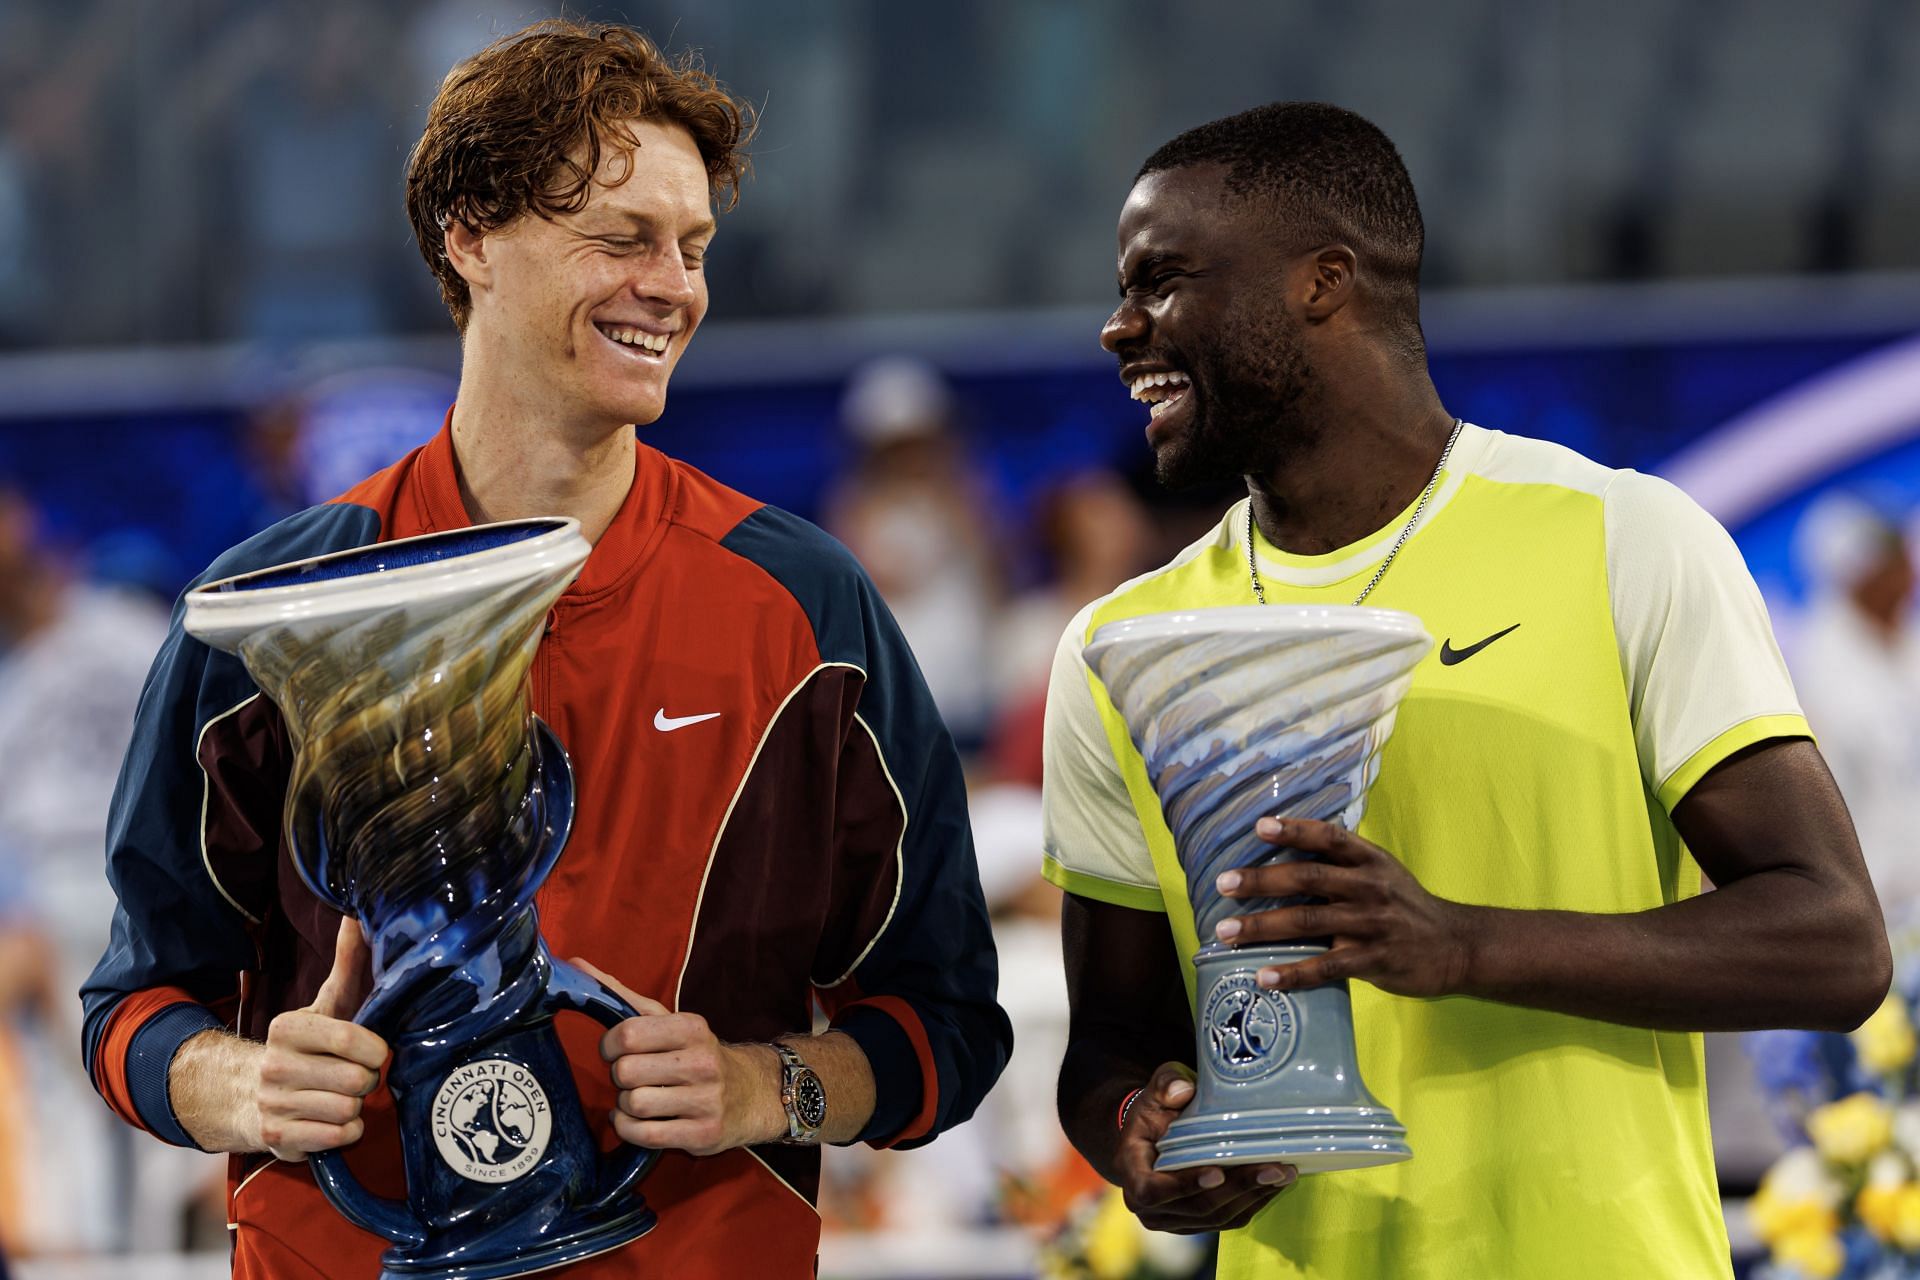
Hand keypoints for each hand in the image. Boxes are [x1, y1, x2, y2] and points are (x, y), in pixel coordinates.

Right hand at [255, 916, 385, 1160]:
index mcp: (287, 1028)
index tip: (377, 1051)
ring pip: (349, 1110)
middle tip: (356, 1076)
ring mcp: (272, 1103)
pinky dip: (346, 1131)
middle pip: (356, 1079)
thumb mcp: (326, 1006)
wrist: (248, 1096)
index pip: (351, 1039)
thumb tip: (357, 915)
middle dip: (367, 1080)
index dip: (375, 1049)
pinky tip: (332, 1119)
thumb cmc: (306, 1047)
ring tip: (340, 1096)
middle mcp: (273, 1064)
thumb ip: (347, 964)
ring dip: (355, 1106)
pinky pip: (338, 1136)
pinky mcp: (276, 1138)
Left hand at [573, 958, 781, 1156]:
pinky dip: (628, 1128)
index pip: (627, 1034)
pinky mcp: (702, 1134)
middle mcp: (702, 1062)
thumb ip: (621, 996)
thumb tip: (574, 965)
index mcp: (691, 1027)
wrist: (751, 1094)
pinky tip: (636, 1121)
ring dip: (624, 1105)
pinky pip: (643, 1134)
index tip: (616, 1050)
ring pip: (633, 1104)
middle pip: (625, 1072)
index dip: (609, 1045)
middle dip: (620, 1076)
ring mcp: (705, 1100)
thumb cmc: (696, 1054)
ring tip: (638, 1099)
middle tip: (632, 1077)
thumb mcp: (669, 1022)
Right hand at [1117, 1062, 1294, 1232]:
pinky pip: (1228, 1219)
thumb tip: (1183, 1091)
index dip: (1184, 1185)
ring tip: (1283, 1173)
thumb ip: (1165, 1084)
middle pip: (1196, 1206)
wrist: (1152, 1139)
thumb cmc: (1154, 1112)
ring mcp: (1174, 1220)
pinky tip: (1275, 1183)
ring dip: (1252, 1196)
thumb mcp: (1154, 1090)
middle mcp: (1149, 1207)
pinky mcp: (1197, 1224)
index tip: (1217, 1173)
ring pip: (1216, 1217)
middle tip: (1273, 1169)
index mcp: (1132, 1173)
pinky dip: (1253, 1202)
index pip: (1152, 1190)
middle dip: (1237, 1188)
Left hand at [1215, 817, 1472, 997]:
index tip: (1258, 826)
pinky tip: (1264, 977)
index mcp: (1369, 860)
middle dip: (1261, 880)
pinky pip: (1326, 966)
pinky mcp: (1374, 960)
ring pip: (1308, 921)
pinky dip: (1292, 973)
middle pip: (1308, 877)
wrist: (1457, 946)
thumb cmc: (1406, 907)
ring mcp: (1371, 924)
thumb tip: (1286, 851)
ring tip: (1226, 933)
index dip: (1294, 829)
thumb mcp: (1382, 872)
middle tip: (1223, 884)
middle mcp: (1369, 886)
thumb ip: (1342, 863)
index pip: (1328, 837)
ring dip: (1263, 927)